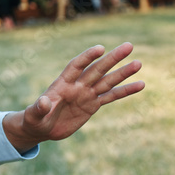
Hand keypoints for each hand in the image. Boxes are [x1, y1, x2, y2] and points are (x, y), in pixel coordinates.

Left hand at [3, 42, 144, 151]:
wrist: (42, 128)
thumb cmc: (34, 119)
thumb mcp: (33, 115)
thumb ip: (39, 108)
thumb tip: (44, 101)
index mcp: (62, 84)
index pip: (76, 66)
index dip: (87, 57)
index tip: (100, 48)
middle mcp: (77, 86)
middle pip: (97, 69)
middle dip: (112, 58)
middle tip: (128, 46)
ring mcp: (86, 94)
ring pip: (107, 81)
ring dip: (122, 73)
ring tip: (138, 63)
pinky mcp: (93, 105)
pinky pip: (111, 96)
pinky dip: (125, 91)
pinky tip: (140, 84)